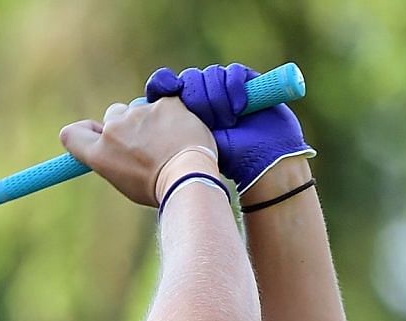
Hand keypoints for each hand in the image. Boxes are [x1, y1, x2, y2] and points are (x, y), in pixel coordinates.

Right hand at [59, 96, 217, 207]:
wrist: (188, 177)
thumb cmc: (158, 188)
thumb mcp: (125, 182)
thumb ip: (114, 159)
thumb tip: (115, 149)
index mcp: (99, 154)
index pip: (72, 134)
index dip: (82, 131)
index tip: (94, 132)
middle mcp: (113, 130)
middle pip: (112, 115)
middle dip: (126, 124)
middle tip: (146, 143)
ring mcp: (138, 113)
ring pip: (141, 108)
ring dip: (151, 119)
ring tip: (169, 142)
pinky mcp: (163, 102)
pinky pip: (165, 103)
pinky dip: (173, 114)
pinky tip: (182, 132)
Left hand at [144, 63, 314, 193]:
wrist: (261, 163)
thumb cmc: (223, 160)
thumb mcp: (188, 145)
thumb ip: (166, 128)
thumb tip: (144, 110)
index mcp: (183, 112)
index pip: (166, 85)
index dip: (163, 83)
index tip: (167, 89)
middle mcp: (203, 98)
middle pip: (189, 79)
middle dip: (198, 97)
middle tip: (208, 121)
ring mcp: (225, 90)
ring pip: (211, 75)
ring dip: (217, 97)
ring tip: (228, 121)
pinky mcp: (247, 83)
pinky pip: (233, 72)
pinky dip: (234, 87)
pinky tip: (239, 109)